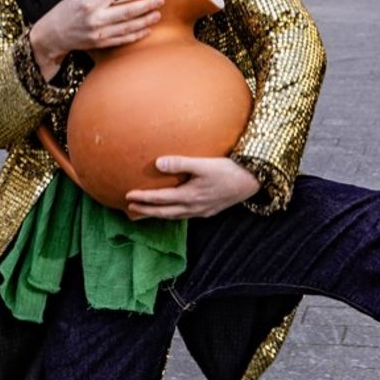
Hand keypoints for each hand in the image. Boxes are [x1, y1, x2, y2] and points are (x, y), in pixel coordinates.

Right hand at [30, 0, 162, 80]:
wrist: (53, 35)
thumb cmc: (65, 12)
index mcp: (89, 4)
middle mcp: (96, 20)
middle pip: (126, 12)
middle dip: (145, 6)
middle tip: (160, 0)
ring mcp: (99, 34)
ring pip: (127, 28)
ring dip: (145, 21)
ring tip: (158, 15)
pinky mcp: (101, 44)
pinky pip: (122, 39)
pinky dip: (135, 35)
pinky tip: (147, 30)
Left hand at [125, 155, 259, 219]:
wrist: (252, 181)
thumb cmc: (228, 170)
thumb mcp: (204, 164)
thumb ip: (180, 163)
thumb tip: (158, 163)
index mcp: (189, 197)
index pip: (160, 199)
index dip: (143, 198)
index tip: (127, 196)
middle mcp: (193, 208)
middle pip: (163, 212)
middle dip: (146, 211)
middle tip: (129, 209)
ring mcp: (201, 211)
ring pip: (173, 216)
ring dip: (157, 214)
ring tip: (144, 213)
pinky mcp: (208, 211)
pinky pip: (184, 215)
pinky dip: (172, 214)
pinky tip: (171, 210)